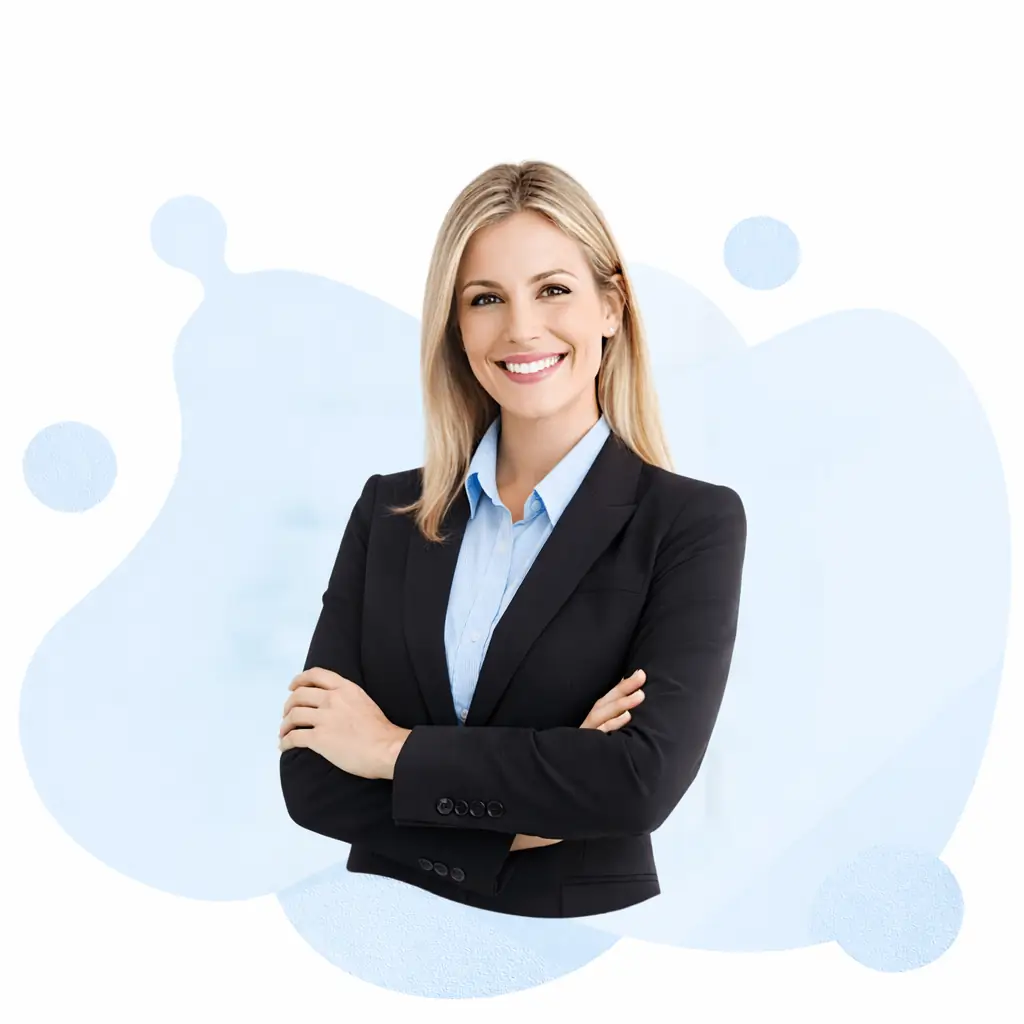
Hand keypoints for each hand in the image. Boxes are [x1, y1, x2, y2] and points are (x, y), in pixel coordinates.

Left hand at [278, 667, 409, 779]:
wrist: (387, 749)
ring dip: (284, 725)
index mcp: (345, 688)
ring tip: (284, 732)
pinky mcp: (319, 738)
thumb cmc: (381, 730)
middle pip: (299, 695)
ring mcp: (325, 718)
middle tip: (287, 714)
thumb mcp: (364, 701)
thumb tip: (332, 704)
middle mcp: (332, 699)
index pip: (315, 675)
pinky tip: (284, 746)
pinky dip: (285, 742)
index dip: (299, 680)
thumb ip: (347, 697)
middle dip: (288, 705)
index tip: (293, 687)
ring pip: (293, 716)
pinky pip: (294, 737)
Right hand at [511, 668, 646, 851]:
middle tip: (642, 675)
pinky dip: (611, 726)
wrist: (551, 802)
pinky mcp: (582, 754)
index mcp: (587, 729)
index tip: (637, 674)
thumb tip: (625, 724)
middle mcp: (584, 732)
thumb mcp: (589, 754)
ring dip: (621, 704)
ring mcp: (582, 742)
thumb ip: (601, 738)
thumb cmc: (574, 776)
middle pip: (603, 704)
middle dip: (623, 688)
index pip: (603, 703)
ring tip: (640, 695)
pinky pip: (598, 737)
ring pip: (601, 717)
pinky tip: (626, 719)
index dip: (619, 688)